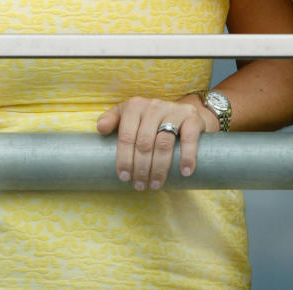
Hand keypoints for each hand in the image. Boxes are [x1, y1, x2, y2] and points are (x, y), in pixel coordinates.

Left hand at [97, 96, 212, 189]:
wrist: (185, 114)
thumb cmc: (151, 121)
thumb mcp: (129, 116)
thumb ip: (113, 120)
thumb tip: (100, 129)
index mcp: (135, 106)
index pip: (126, 136)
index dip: (124, 159)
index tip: (124, 177)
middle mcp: (154, 105)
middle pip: (144, 142)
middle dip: (141, 168)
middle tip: (140, 186)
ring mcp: (174, 110)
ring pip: (163, 143)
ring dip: (159, 168)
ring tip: (156, 184)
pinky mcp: (191, 117)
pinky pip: (188, 138)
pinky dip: (187, 156)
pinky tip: (184, 171)